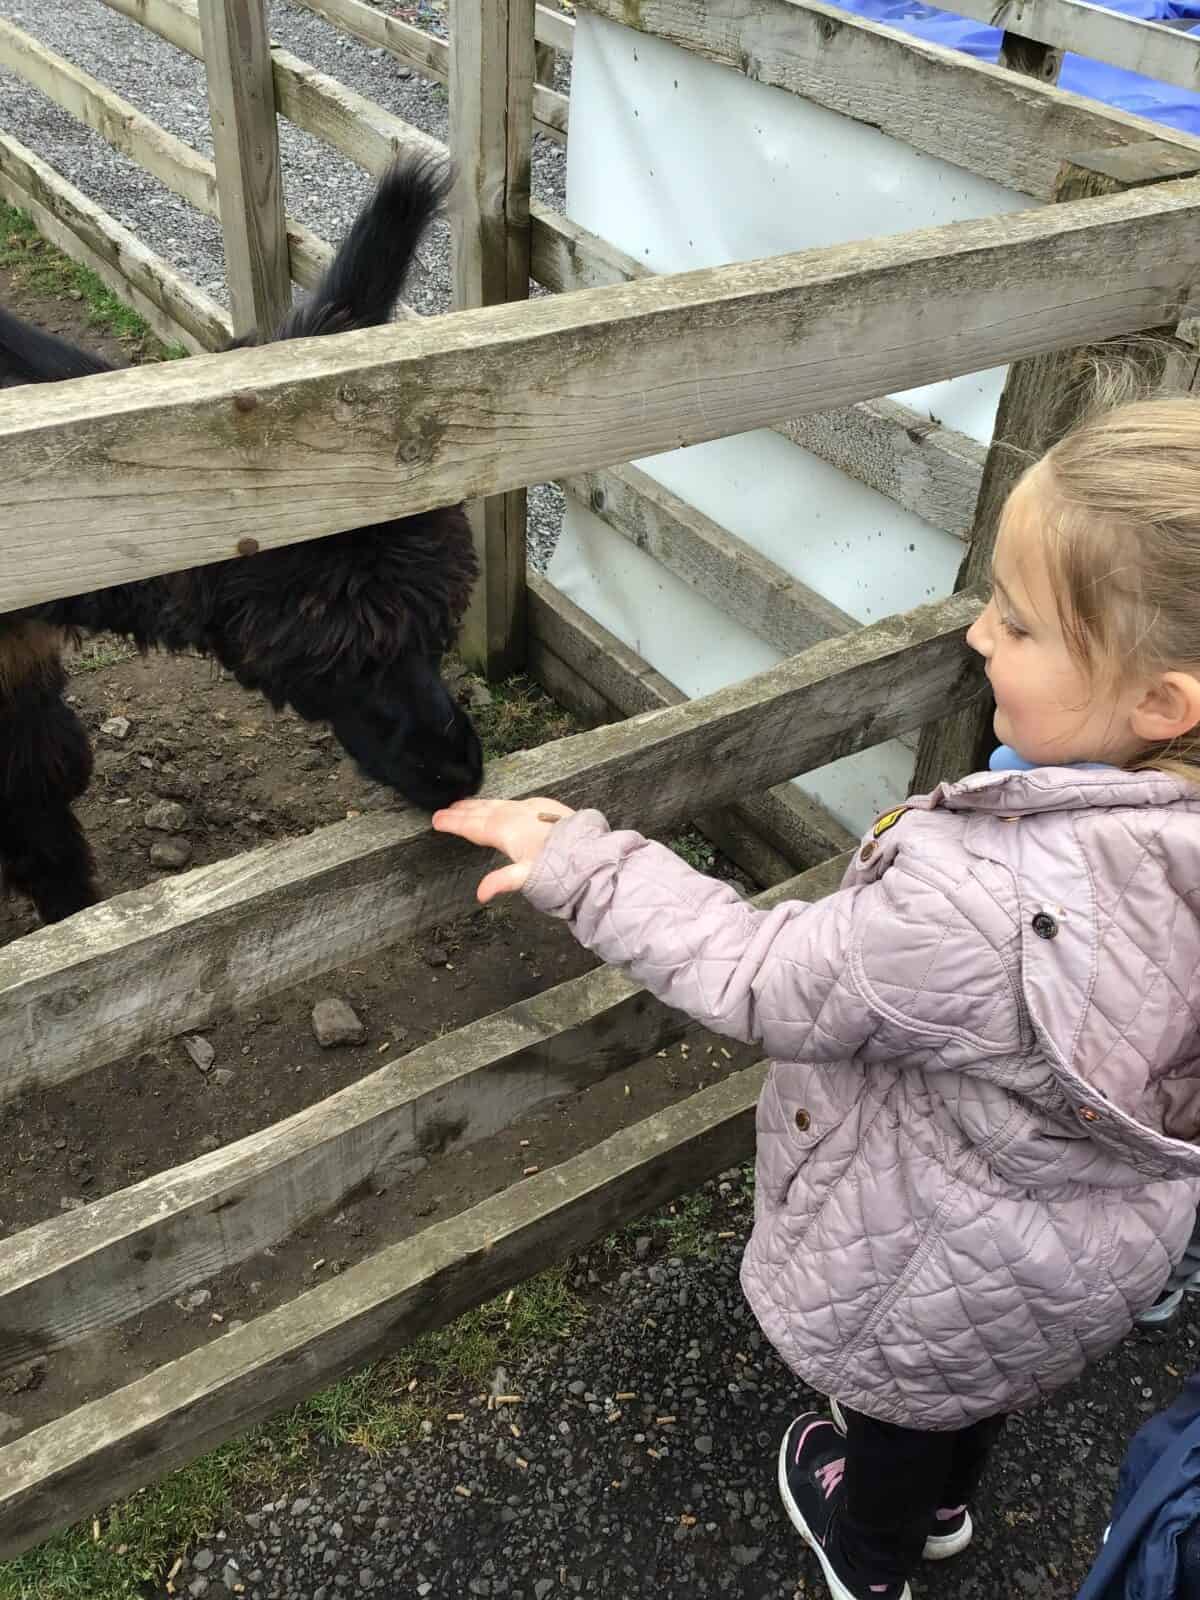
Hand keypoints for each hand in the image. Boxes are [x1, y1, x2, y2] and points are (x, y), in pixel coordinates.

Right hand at [431, 796, 574, 902]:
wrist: (591, 854)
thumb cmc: (560, 869)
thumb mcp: (528, 877)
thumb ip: (502, 881)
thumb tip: (480, 894)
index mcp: (506, 830)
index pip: (474, 826)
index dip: (454, 823)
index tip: (437, 820)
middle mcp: (516, 815)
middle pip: (483, 812)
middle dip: (462, 811)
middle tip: (444, 810)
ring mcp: (531, 809)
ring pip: (498, 804)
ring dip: (479, 805)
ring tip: (464, 805)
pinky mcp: (544, 808)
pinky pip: (513, 802)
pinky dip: (499, 803)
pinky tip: (499, 804)